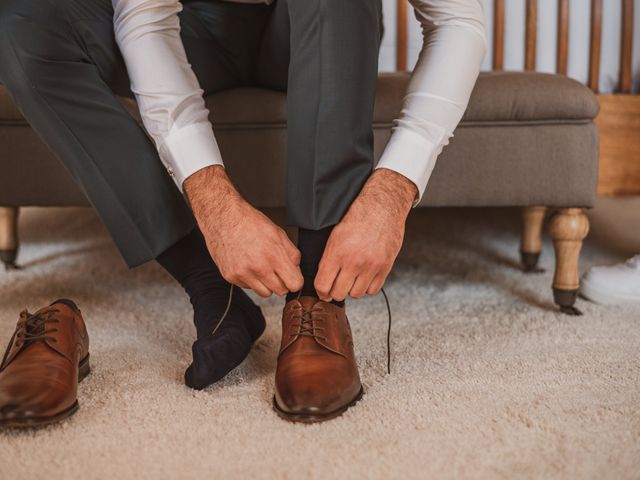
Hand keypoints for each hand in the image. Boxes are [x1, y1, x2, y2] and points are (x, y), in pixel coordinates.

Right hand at [184, 166, 303, 296]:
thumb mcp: (278, 233)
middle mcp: (258, 267)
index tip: (292, 276)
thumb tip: (296, 270)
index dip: (295, 280)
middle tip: (276, 269)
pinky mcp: (230, 276)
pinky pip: (248, 287)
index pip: (294, 284)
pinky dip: (250, 279)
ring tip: (261, 266)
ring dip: (266, 284)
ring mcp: (243, 274)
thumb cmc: (250, 222)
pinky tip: (247, 264)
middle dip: (282, 282)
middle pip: (281, 291)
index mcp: (273, 255)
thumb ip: (292, 253)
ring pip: (265, 293)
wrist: (223, 218)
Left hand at [314, 168, 416, 300]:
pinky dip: (367, 287)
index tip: (323, 292)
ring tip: (352, 278)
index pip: (323, 285)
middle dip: (335, 292)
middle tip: (337, 285)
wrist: (382, 208)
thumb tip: (323, 283)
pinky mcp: (385, 268)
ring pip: (356, 294)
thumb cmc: (357, 219)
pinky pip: (372, 290)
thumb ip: (328, 260)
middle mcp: (354, 261)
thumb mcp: (335, 236)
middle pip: (339, 294)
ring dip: (352, 289)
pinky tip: (364, 277)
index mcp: (337, 252)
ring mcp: (371, 266)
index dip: (321, 292)